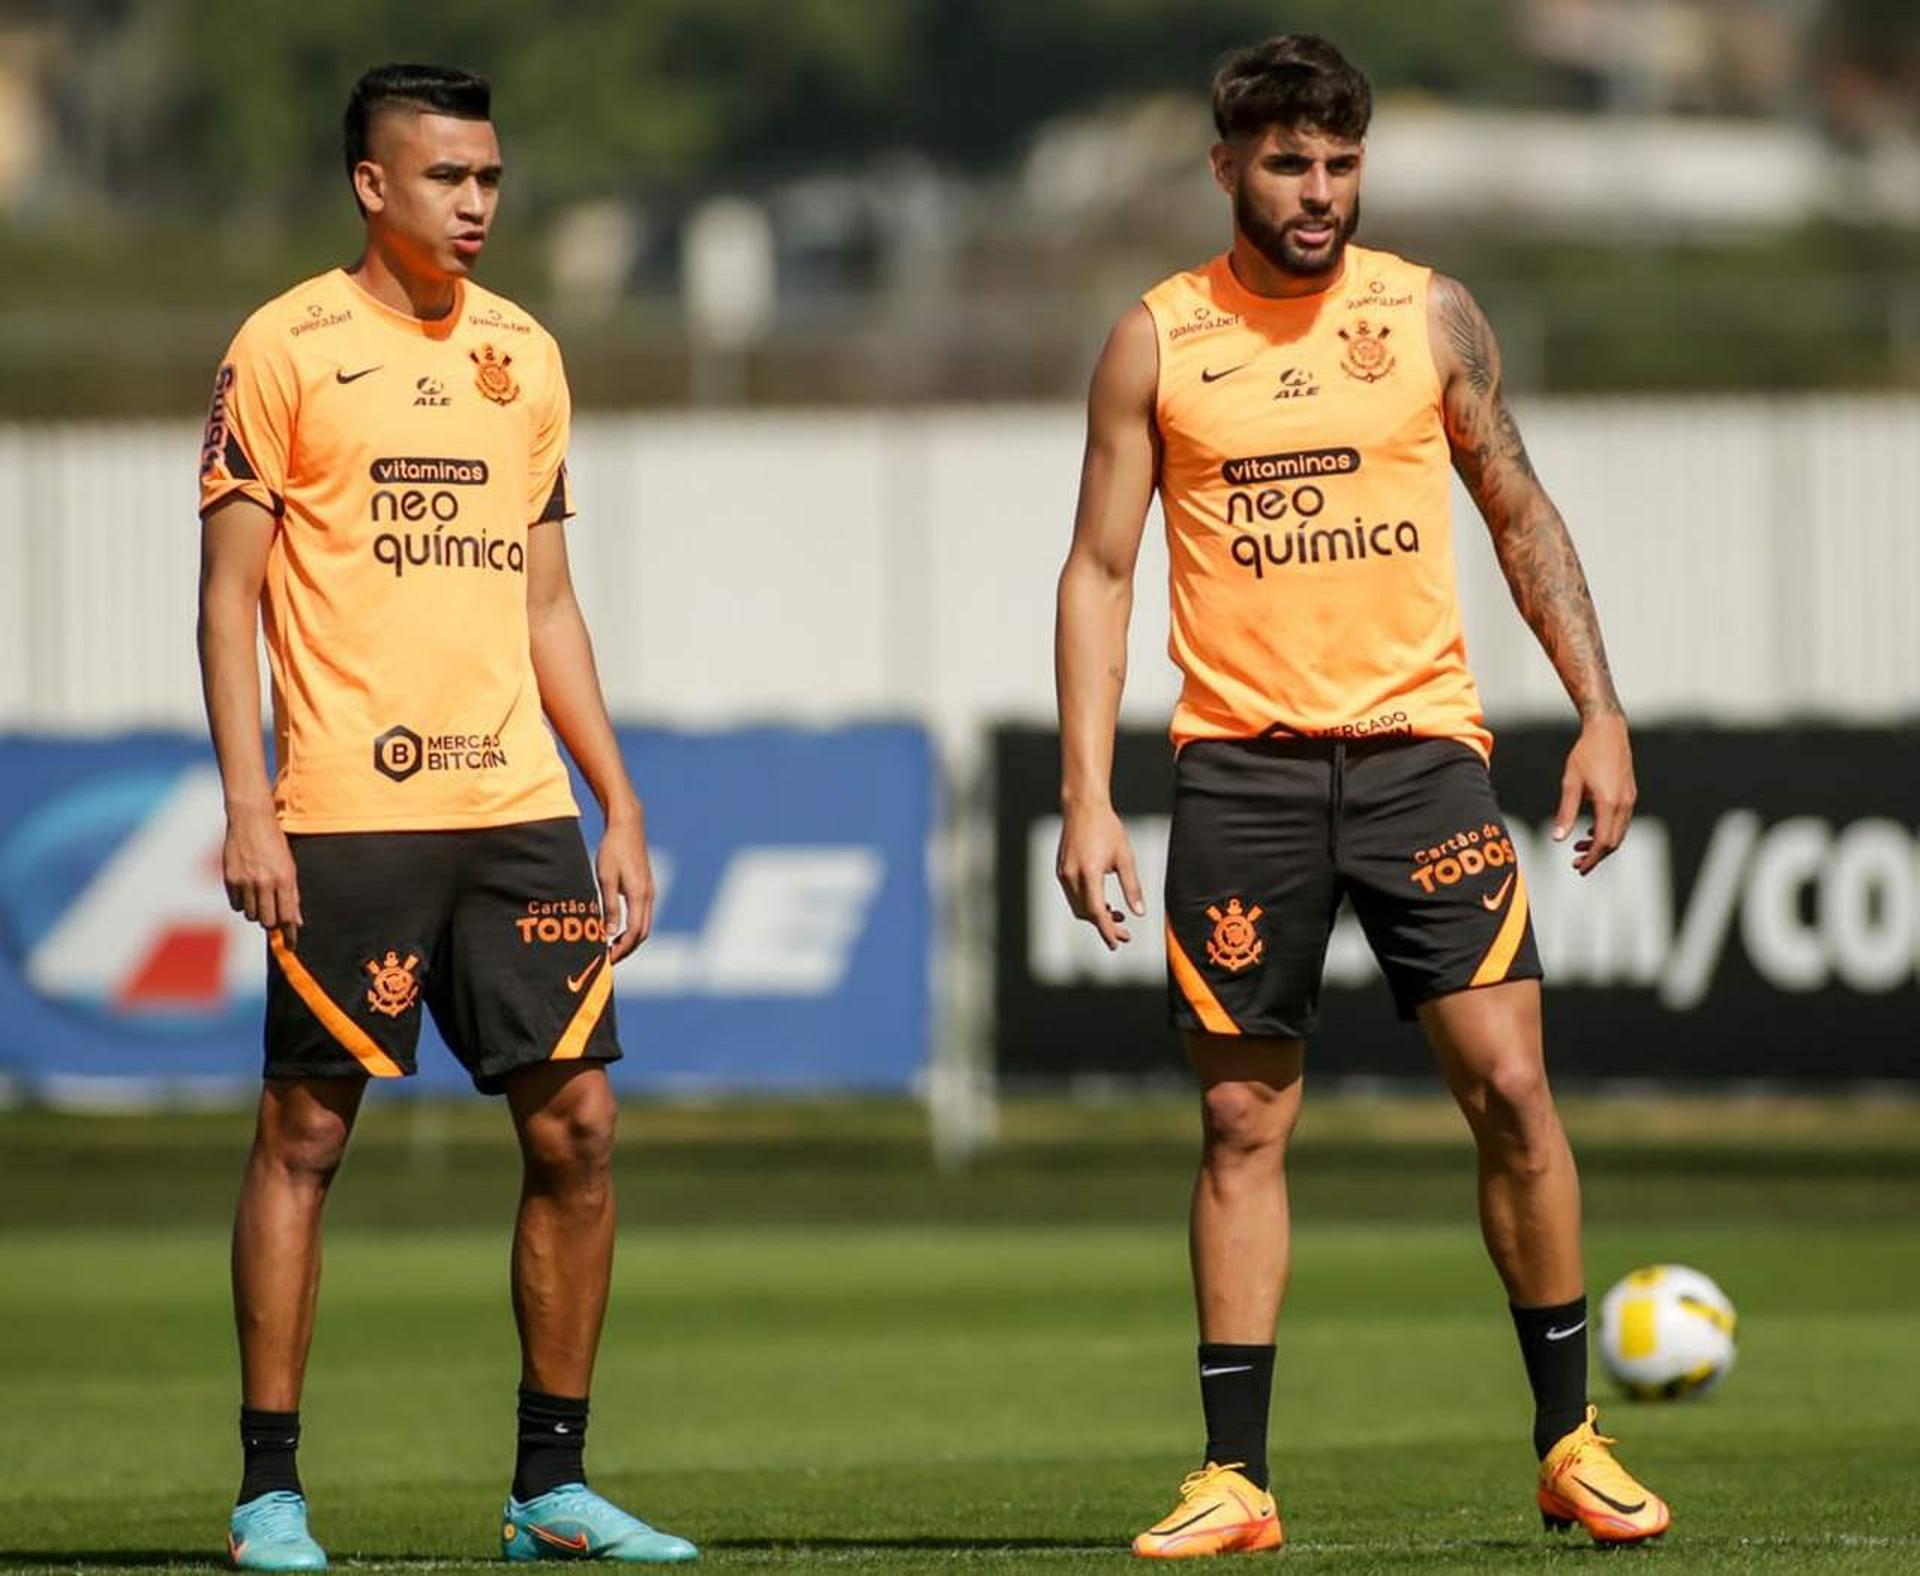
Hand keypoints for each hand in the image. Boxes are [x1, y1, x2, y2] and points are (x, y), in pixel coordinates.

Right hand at [223, 801, 301, 942]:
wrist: (250, 820)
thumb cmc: (275, 844)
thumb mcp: (290, 867)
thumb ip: (292, 896)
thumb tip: (296, 923)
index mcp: (284, 879)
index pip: (287, 917)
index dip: (290, 936)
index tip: (292, 947)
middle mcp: (264, 882)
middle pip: (267, 921)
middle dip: (272, 922)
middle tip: (273, 914)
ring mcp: (245, 881)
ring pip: (250, 915)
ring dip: (257, 912)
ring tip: (260, 895)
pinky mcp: (229, 879)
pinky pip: (235, 905)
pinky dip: (241, 903)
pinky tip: (246, 890)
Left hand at [596, 807, 654, 963]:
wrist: (628, 825)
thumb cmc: (613, 849)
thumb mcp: (606, 878)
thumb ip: (609, 906)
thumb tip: (608, 932)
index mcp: (639, 895)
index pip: (634, 932)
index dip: (621, 949)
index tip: (607, 959)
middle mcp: (648, 896)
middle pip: (642, 933)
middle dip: (627, 949)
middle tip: (609, 958)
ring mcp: (649, 891)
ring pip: (644, 925)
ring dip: (630, 939)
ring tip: (611, 946)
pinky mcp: (645, 887)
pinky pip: (642, 914)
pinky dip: (632, 927)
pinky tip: (617, 928)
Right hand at [1056, 800, 1145, 949]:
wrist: (1083, 807)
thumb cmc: (1106, 828)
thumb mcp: (1125, 858)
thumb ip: (1132, 887)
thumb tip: (1139, 912)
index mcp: (1089, 873)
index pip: (1097, 912)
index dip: (1107, 930)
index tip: (1116, 943)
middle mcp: (1072, 876)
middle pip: (1086, 913)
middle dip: (1104, 926)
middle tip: (1124, 933)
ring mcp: (1064, 873)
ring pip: (1078, 907)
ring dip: (1096, 916)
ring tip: (1117, 916)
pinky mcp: (1062, 870)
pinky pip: (1073, 896)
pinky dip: (1087, 904)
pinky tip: (1103, 902)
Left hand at [1553, 714, 1635, 874]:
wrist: (1608, 730)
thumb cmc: (1586, 754)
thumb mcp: (1570, 783)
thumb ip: (1566, 813)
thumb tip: (1558, 838)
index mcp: (1609, 803)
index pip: (1603, 842)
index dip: (1592, 859)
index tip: (1579, 868)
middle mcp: (1624, 804)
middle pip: (1614, 842)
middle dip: (1596, 856)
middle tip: (1576, 863)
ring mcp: (1630, 799)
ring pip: (1619, 832)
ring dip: (1601, 844)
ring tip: (1580, 848)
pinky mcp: (1629, 794)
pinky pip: (1621, 821)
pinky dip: (1608, 831)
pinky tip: (1590, 831)